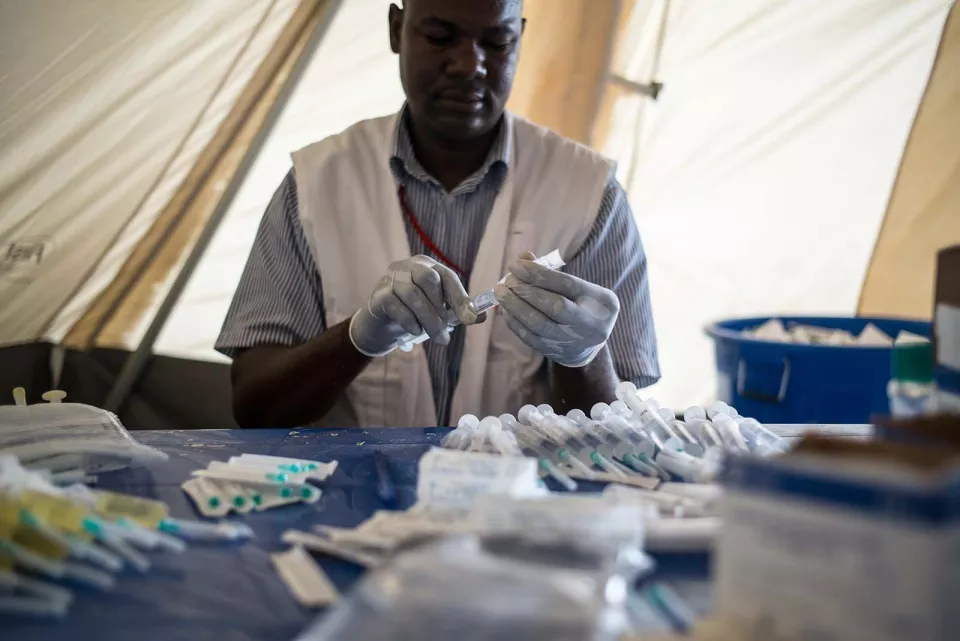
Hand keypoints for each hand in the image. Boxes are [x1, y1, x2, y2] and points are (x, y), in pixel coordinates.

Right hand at [349, 256, 479, 355]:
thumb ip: (458, 312)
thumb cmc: (414, 314)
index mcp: (427, 266)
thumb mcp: (439, 312)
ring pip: (412, 294)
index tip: (471, 319)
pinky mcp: (378, 294)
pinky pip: (395, 305)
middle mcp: (408, 267)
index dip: (460, 298)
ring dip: (428, 320)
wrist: (380, 326)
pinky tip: (416, 332)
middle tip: (446, 334)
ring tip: (437, 338)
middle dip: (440, 310)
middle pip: (428, 280)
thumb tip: (481, 316)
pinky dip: (409, 321)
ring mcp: (391, 278)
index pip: (447, 276)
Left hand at [495, 251, 618, 366]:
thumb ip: (552, 272)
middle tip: (507, 281)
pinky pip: (530, 338)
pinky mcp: (554, 353)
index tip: (516, 265)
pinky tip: (505, 310)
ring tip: (500, 293)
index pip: (567, 284)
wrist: (589, 345)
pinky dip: (514, 322)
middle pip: (555, 306)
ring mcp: (572, 341)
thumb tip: (523, 258)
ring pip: (539, 325)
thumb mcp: (579, 287)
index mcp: (599, 300)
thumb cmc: (582, 306)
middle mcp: (588, 323)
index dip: (539, 274)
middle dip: (526, 291)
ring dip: (515, 306)